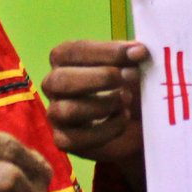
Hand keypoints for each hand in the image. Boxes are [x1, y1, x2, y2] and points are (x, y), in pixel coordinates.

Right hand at [43, 40, 148, 164]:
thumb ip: (132, 57)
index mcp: (64, 60)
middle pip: (60, 80)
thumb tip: (138, 51)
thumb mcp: (133, 67)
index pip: (72, 51)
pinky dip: (106, 130)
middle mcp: (54, 85)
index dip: (105, 52)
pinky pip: (77, 138)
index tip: (138, 53)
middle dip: (99, 78)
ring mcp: (56, 114)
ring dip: (102, 105)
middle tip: (129, 78)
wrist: (138, 124)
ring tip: (126, 101)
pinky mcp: (64, 140)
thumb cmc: (129, 87)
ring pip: (66, 110)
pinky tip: (123, 120)